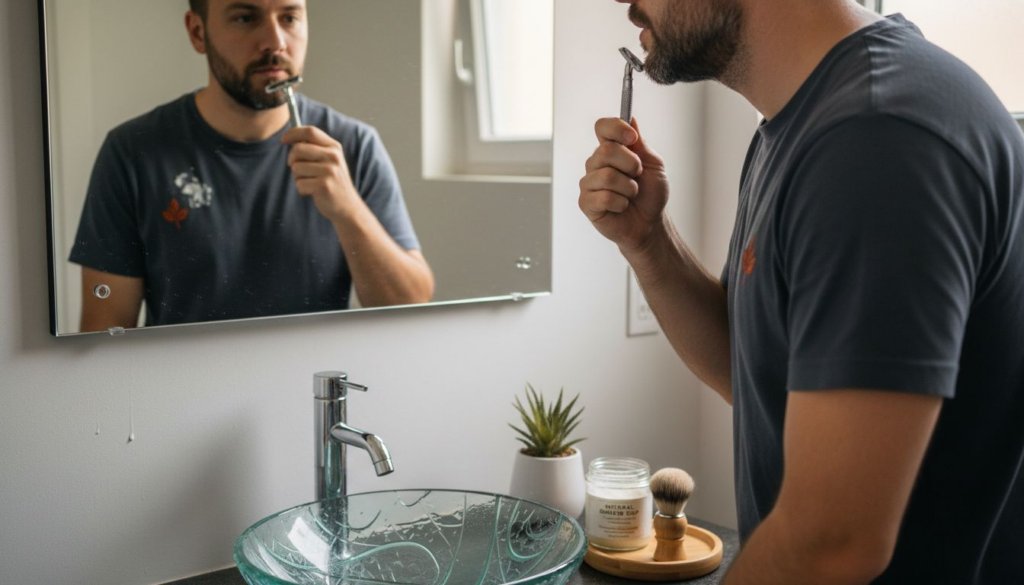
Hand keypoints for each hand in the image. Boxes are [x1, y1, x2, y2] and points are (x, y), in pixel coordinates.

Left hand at [282, 126, 359, 223]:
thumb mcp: (328, 161)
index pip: (310, 131)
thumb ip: (313, 148)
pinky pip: (299, 183)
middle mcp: (333, 157)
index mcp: (334, 147)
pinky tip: (313, 192)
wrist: (347, 206)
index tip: (283, 140)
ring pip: (296, 167)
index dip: (293, 133)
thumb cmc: (332, 181)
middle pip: (298, 148)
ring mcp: (329, 171)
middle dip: (291, 159)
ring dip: (297, 177)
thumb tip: (290, 139)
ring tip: (310, 182)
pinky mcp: (324, 185)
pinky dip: (301, 189)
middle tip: (297, 169)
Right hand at [579, 117, 669, 253]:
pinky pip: (603, 197)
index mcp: (611, 150)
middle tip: (638, 176)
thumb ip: (640, 143)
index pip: (602, 127)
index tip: (632, 138)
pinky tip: (621, 207)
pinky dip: (620, 203)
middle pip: (606, 150)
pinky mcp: (586, 203)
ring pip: (607, 176)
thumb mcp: (653, 164)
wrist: (650, 223)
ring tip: (631, 195)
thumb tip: (630, 118)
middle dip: (631, 165)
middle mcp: (596, 163)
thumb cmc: (650, 194)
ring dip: (628, 188)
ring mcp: (589, 183)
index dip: (616, 128)